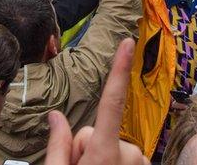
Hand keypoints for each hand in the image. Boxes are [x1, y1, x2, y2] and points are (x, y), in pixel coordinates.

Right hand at [46, 39, 146, 164]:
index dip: (119, 70)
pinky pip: (127, 156)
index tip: (128, 43)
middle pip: (101, 132)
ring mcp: (141, 162)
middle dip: (89, 148)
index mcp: (104, 153)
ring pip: (114, 144)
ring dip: (104, 159)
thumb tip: (55, 116)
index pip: (111, 102)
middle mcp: (129, 154)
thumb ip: (58, 146)